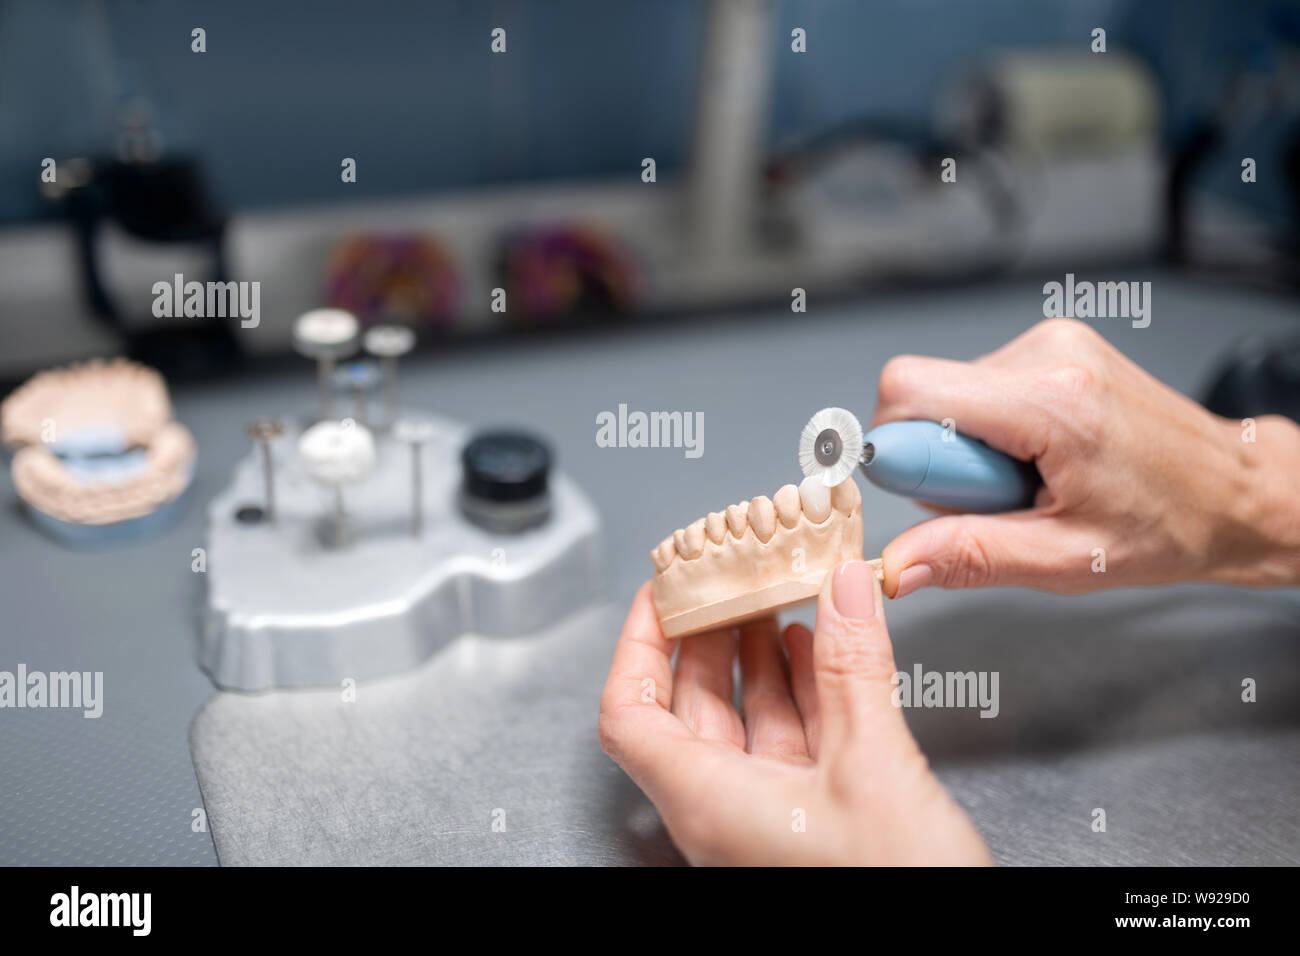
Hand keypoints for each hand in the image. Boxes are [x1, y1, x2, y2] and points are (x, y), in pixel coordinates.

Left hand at [598, 561, 989, 865]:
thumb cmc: (897, 892)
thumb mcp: (874, 765)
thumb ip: (854, 669)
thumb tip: (843, 585)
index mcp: (707, 803)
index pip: (630, 713)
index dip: (637, 646)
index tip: (662, 592)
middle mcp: (724, 813)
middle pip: (688, 708)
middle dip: (710, 637)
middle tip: (734, 580)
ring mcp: (766, 821)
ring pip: (743, 724)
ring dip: (760, 660)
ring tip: (781, 600)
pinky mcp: (810, 825)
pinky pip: (786, 747)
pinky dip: (799, 694)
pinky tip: (818, 654)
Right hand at [872, 318, 1299, 597]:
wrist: (1233, 493)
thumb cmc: (1169, 525)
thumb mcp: (1065, 560)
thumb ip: (969, 556)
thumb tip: (895, 564)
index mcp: (1053, 402)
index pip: (910, 390)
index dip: (896, 446)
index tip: (933, 494)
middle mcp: (1051, 355)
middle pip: (927, 394)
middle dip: (942, 459)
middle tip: (1001, 500)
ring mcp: (1054, 343)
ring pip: (950, 393)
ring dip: (969, 449)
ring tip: (1029, 485)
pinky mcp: (1055, 348)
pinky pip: (979, 386)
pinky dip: (992, 432)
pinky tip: (1037, 462)